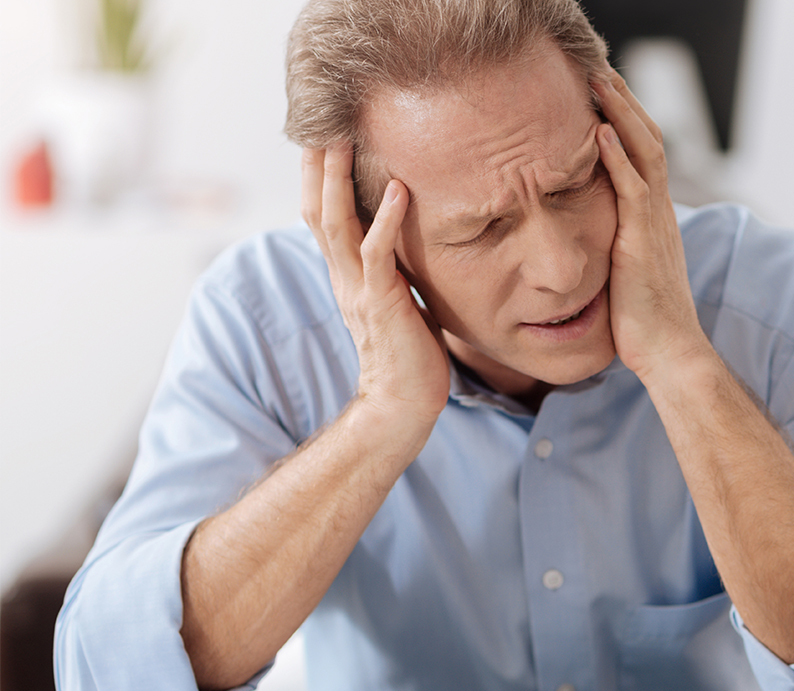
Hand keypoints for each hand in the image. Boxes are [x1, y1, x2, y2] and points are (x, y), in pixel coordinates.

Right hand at [301, 145, 449, 441]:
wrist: (404, 404)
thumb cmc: (410, 353)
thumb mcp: (398, 297)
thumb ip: (393, 267)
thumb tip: (405, 237)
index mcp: (346, 274)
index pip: (322, 213)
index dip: (317, 173)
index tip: (322, 131)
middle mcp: (344, 277)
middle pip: (316, 208)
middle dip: (316, 163)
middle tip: (318, 116)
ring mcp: (358, 290)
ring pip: (336, 224)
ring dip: (337, 179)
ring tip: (343, 136)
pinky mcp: (382, 304)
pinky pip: (377, 255)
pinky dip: (385, 220)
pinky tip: (398, 189)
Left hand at [594, 71, 713, 383]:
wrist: (670, 353)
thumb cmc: (644, 323)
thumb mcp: (625, 274)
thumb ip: (612, 247)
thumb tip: (589, 241)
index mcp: (654, 218)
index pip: (645, 155)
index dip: (626, 121)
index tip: (602, 96)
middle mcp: (659, 213)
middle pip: (648, 140)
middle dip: (624, 103)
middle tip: (599, 70)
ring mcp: (654, 224)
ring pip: (644, 154)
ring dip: (621, 115)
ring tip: (599, 83)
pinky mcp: (643, 241)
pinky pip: (633, 189)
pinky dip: (619, 158)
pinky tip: (601, 133)